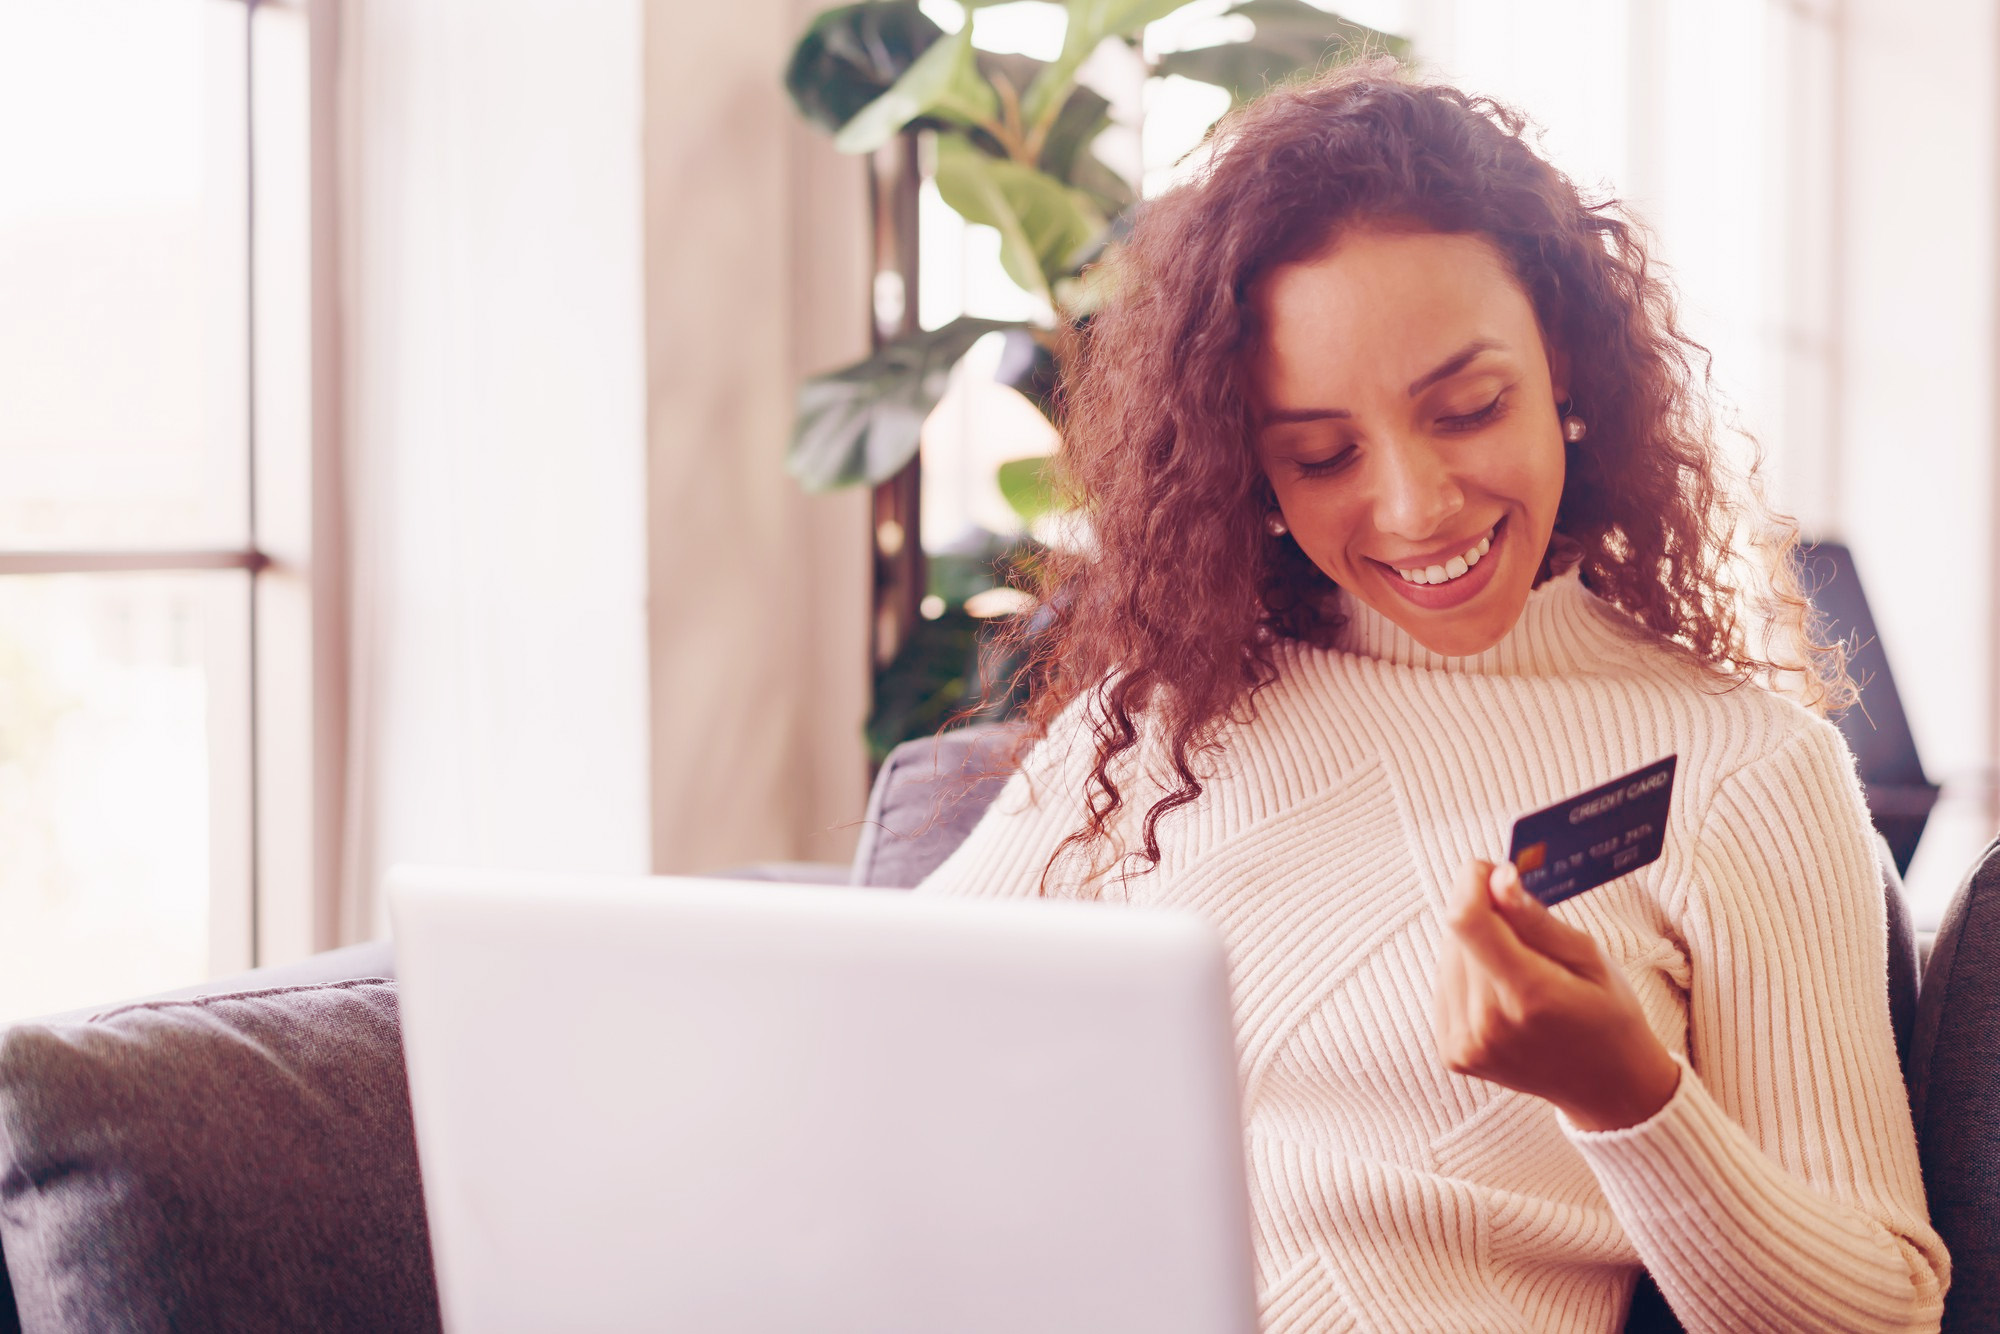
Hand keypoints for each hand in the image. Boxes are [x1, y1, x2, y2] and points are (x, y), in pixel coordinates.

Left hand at [1432, 859, 1680, 1131]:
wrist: (1607, 1087)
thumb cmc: (1607, 1014)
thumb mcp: (1588, 956)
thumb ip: (1535, 918)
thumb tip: (1497, 878)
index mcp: (1528, 996)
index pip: (1467, 921)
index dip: (1471, 884)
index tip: (1491, 872)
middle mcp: (1487, 1025)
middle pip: (1458, 936)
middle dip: (1484, 916)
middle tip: (1525, 930)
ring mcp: (1465, 1045)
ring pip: (1448, 959)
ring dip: (1475, 949)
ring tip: (1521, 970)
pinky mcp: (1453, 1053)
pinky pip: (1445, 989)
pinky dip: (1468, 979)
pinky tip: (1503, 994)